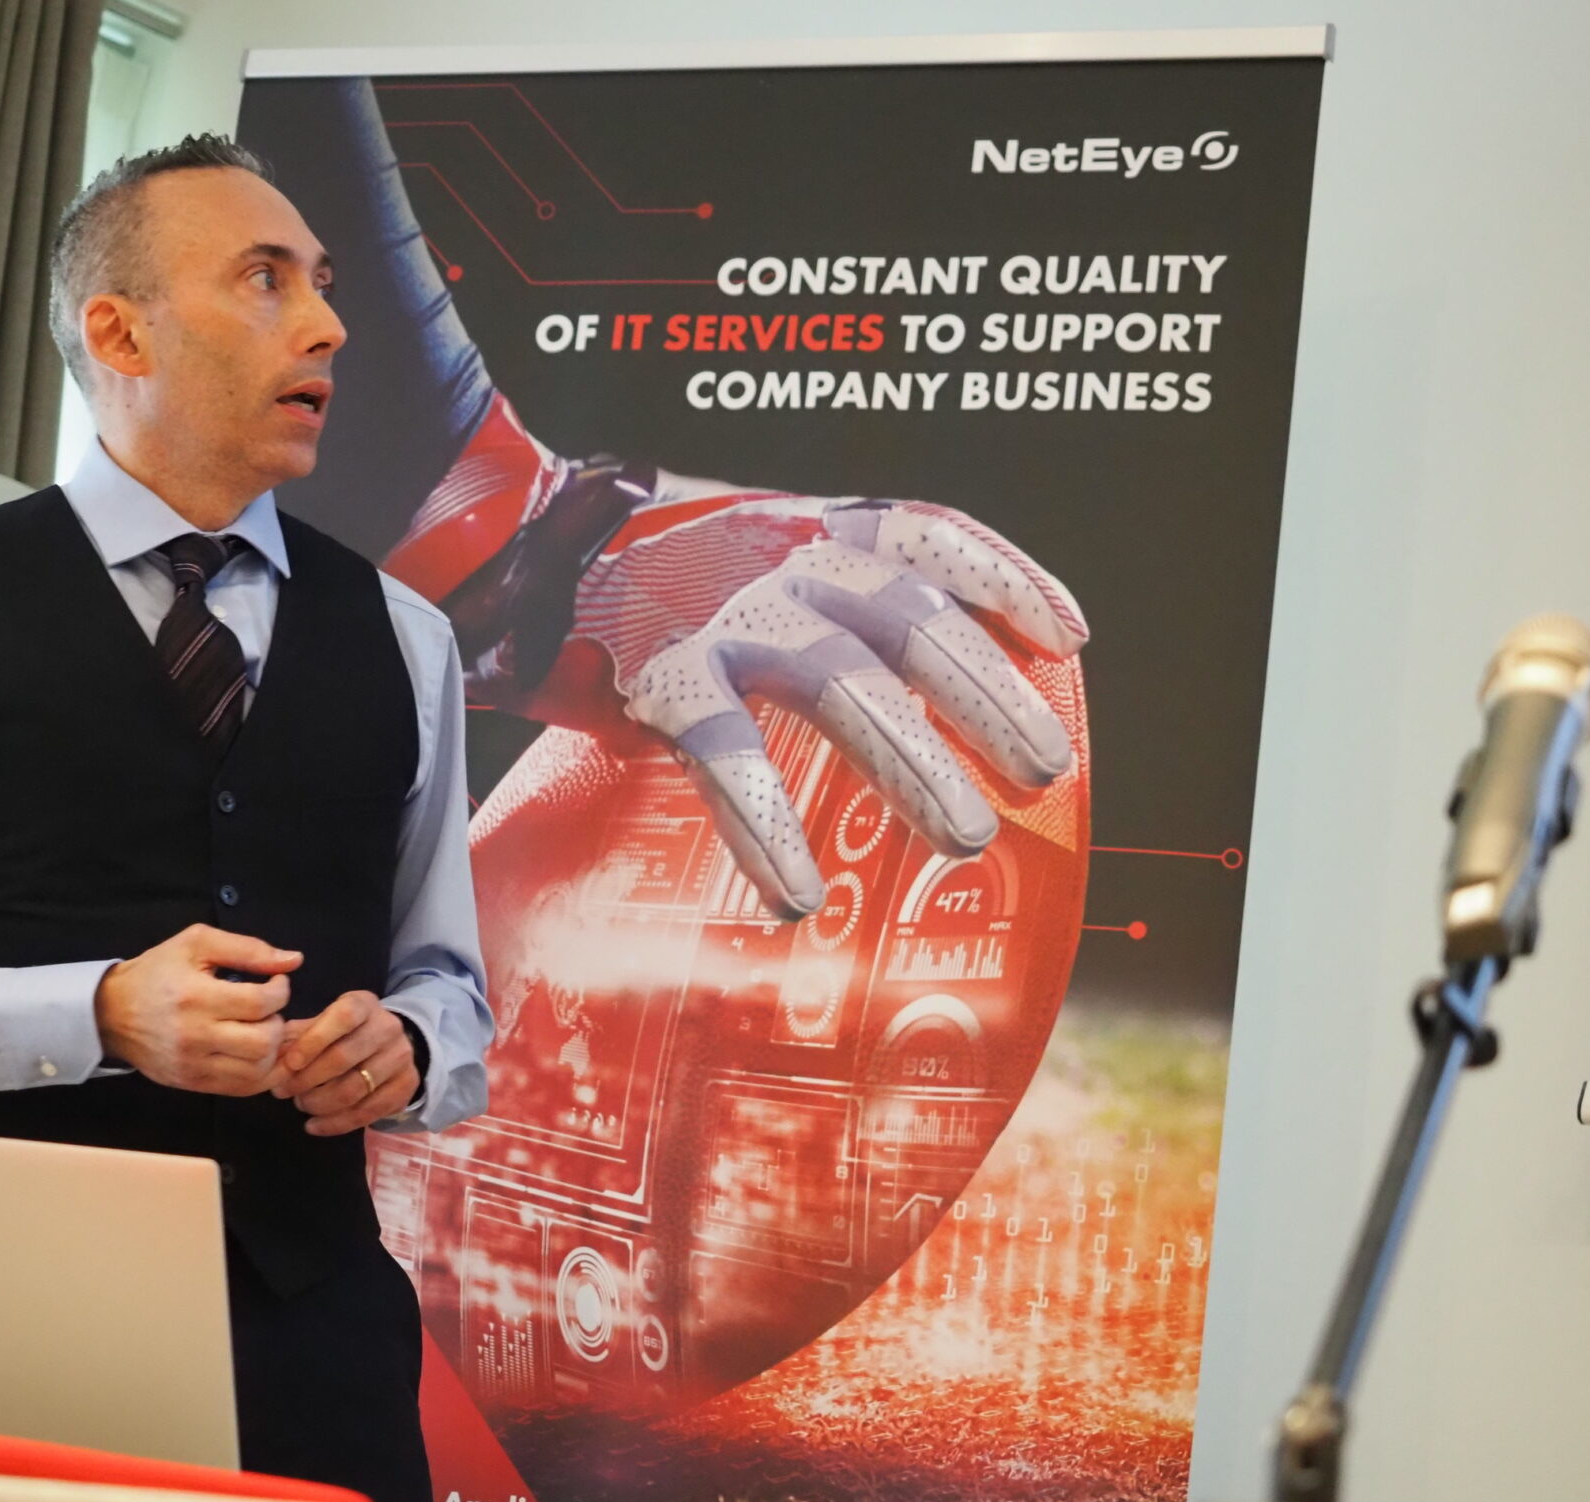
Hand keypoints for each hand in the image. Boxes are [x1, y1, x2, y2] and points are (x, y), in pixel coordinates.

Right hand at [94, 923, 300, 1095]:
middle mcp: (194, 1035)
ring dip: (272, 1050)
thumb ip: (248, 949)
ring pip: (257, 1071)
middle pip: (264, 1042)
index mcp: (196, 996)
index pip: (261, 1003)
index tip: (275, 982)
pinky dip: (260, 1072)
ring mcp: (193, 1065)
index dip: (281, 990)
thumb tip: (293, 960)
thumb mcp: (197, 944)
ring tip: (262, 1030)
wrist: (110, 1012)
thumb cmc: (157, 972)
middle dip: (278, 1022)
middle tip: (268, 1010)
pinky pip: (242, 1089)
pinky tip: (256, 1052)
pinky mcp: (192, 1083)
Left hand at [272, 989, 420, 1134]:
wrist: (390, 1047)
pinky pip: (368, 1112)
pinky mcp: (406, 1086)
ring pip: (354, 1089)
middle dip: (307, 1079)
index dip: (314, 1041)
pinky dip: (336, 1124)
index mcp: (365, 1004)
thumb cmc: (345, 1033)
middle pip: (344, 1057)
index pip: (343, 1017)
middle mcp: (388, 1027)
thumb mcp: (323, 1023)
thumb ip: (297, 1035)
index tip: (289, 1064)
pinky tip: (314, 1125)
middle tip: (283, 1091)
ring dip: (319, 1103)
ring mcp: (401, 1057)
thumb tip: (271, 1054)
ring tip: (301, 1105)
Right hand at [384, 395, 1088, 921]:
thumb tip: (909, 684)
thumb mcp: (756, 544)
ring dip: (910, 763)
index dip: (1007, 580)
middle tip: (1044, 770)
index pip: (931, 535)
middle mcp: (784, 555)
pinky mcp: (661, 673)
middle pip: (910, 622)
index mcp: (814, 523)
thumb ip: (826, 592)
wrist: (521, 546)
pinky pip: (726, 756)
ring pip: (841, 685)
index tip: (1069, 637)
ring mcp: (725, 611)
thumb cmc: (655, 567)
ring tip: (963, 838)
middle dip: (984, 697)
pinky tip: (796, 891)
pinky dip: (765, 823)